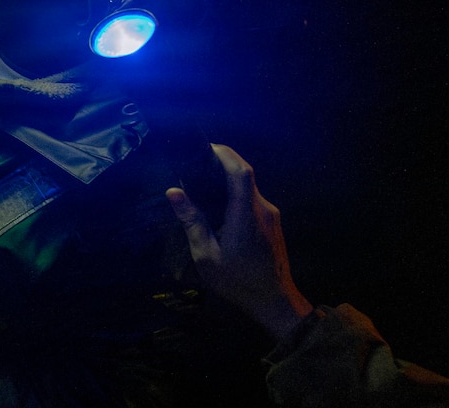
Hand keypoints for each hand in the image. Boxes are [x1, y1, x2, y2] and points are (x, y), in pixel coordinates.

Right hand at [166, 144, 313, 341]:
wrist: (274, 301)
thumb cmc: (238, 281)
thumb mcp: (206, 255)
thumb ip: (192, 221)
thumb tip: (173, 191)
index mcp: (246, 214)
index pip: (241, 172)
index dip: (225, 154)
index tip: (205, 146)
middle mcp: (263, 209)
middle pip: (245, 174)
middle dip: (222, 162)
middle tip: (195, 162)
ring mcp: (271, 215)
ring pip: (248, 186)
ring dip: (228, 178)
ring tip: (201, 180)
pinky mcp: (272, 222)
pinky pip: (251, 198)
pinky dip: (234, 191)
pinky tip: (217, 201)